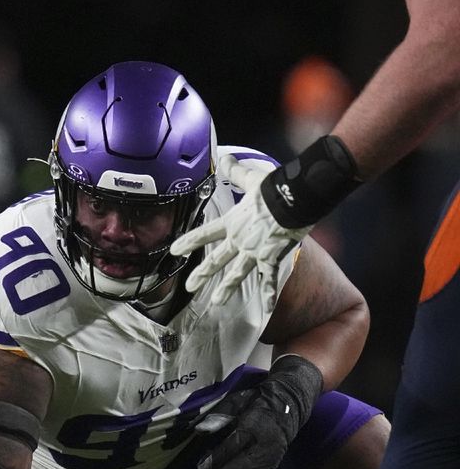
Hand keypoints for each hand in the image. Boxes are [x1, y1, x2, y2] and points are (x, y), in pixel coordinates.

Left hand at [169, 155, 310, 305]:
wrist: (294, 199)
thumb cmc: (273, 187)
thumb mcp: (250, 178)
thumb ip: (235, 171)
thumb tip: (224, 158)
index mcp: (232, 222)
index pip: (205, 234)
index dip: (188, 242)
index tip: (175, 251)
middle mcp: (239, 240)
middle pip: (217, 259)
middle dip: (202, 273)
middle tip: (189, 287)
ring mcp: (255, 252)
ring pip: (237, 274)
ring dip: (226, 288)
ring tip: (216, 302)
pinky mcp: (273, 258)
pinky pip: (270, 279)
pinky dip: (269, 294)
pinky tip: (267, 309)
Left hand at [194, 355, 322, 468]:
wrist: (289, 404)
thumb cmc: (257, 400)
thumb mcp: (237, 401)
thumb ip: (219, 416)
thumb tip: (199, 431)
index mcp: (256, 424)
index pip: (234, 444)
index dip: (217, 457)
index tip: (202, 468)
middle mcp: (267, 444)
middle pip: (243, 465)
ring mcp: (273, 455)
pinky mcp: (275, 461)